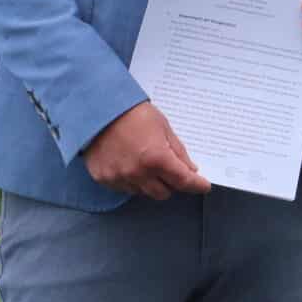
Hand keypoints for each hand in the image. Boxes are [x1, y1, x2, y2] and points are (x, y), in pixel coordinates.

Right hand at [83, 101, 210, 200]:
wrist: (99, 109)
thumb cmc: (134, 113)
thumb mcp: (163, 127)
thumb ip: (178, 151)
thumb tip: (190, 169)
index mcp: (156, 158)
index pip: (183, 181)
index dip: (196, 185)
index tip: (203, 186)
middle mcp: (138, 173)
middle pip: (164, 192)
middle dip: (171, 183)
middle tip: (171, 170)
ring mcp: (119, 177)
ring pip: (144, 192)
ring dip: (151, 183)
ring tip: (146, 163)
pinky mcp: (104, 178)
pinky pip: (125, 188)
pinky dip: (132, 181)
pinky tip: (130, 165)